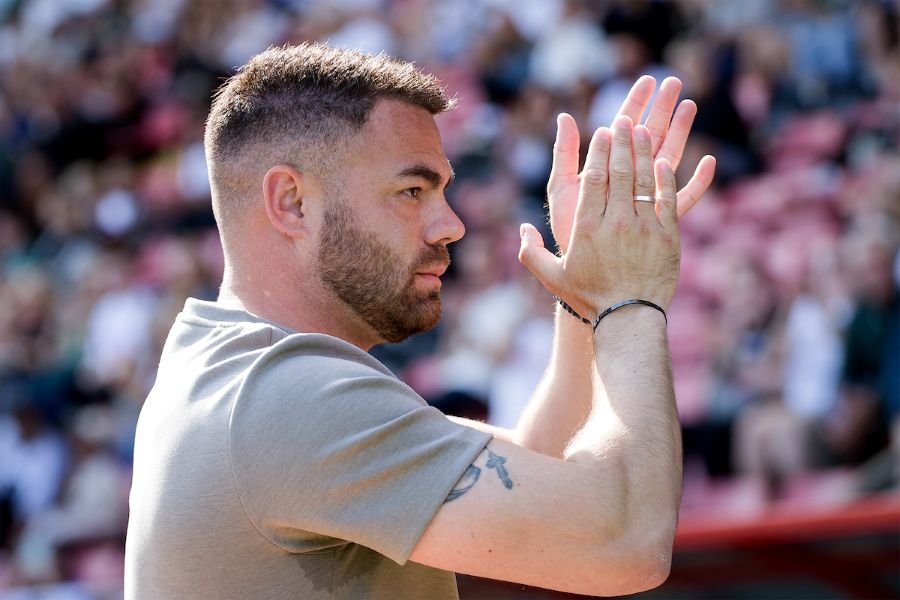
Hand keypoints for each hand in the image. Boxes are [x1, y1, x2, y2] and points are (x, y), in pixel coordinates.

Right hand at [519, 117, 681, 315]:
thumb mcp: (552, 276)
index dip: (599, 151)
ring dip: (643, 151)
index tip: (602, 132)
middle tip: (624, 120)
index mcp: (586, 227)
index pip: (594, 178)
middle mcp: (615, 222)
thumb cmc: (589, 298)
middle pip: (620, 171)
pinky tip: (662, 162)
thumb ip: (531, 251)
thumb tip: (523, 227)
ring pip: (644, 179)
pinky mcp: (668, 236)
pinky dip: (665, 178)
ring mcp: (644, 227)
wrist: (628, 318)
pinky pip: (667, 198)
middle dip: (622, 141)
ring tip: (643, 130)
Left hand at [547, 76, 715, 253]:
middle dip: (661, 108)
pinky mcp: (660, 218)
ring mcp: (646, 196)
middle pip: (649, 136)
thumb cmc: (568, 230)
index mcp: (606, 167)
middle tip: (674, 82)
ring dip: (681, 131)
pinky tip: (709, 162)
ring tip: (691, 105)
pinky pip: (684, 198)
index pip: (621, 127)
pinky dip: (697, 182)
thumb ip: (564, 154)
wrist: (582, 268)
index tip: (647, 79)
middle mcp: (628, 179)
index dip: (634, 102)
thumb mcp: (562, 188)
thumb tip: (564, 116)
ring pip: (668, 158)